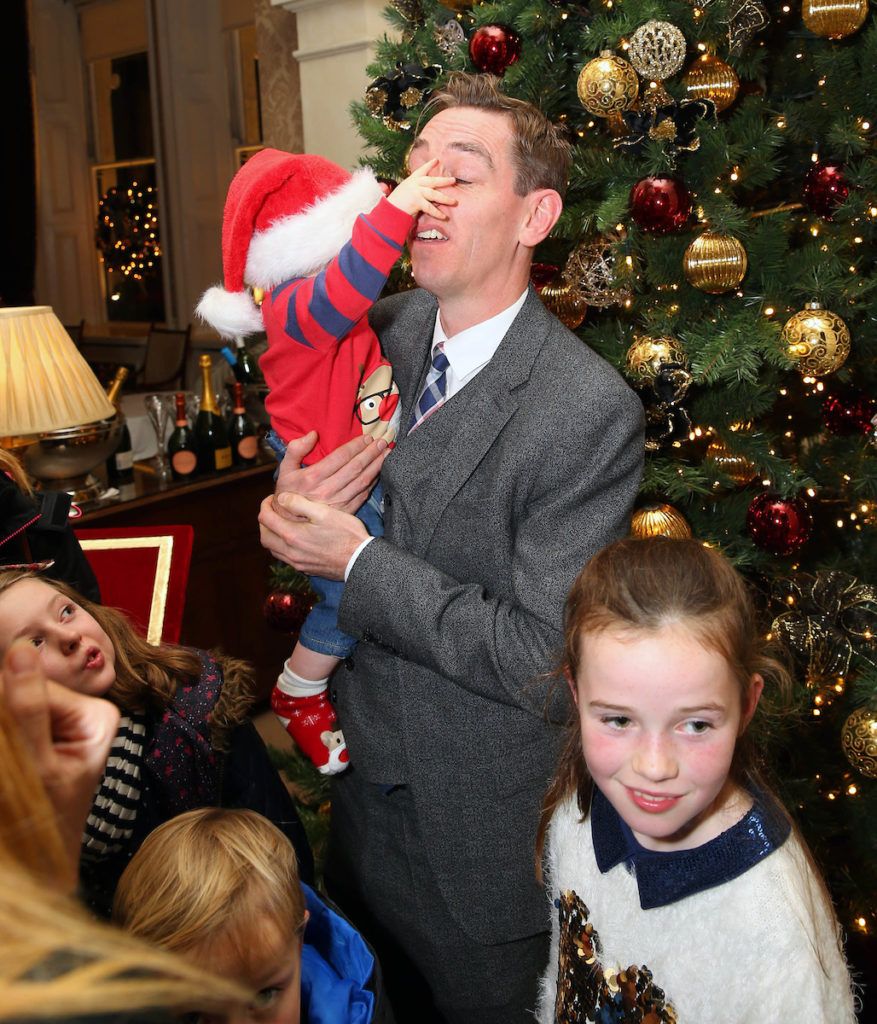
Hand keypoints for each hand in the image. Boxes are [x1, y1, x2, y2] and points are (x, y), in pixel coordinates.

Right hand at [0, 641, 119, 890]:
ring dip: (5, 733)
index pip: (37, 686)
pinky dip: (6, 743)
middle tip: (13, 758)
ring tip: (12, 768)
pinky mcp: (40, 741)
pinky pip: (12, 725)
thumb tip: (22, 648)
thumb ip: (28, 708)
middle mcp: (84, 714)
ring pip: (10, 708)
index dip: (6, 702)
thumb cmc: (45, 823)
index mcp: (96, 716)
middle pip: (21, 694)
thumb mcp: (38, 766)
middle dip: (4, 719)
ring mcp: (62, 727)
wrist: (42, 871)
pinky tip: (10, 768)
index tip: (11, 747)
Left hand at [259, 492, 368, 579]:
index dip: (265, 505)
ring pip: (273, 550)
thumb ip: (298, 503)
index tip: (272, 498)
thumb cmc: (345, 534)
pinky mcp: (306, 569)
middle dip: (265, 522)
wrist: (360, 561)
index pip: (265, 519)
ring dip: (273, 535)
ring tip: (282, 524)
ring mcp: (297, 563)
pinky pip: (285, 558)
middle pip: (265, 537)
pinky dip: (283, 547)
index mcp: (292, 536)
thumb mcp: (323, 512)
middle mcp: (290, 552)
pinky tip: (295, 539)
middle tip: (273, 511)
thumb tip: (281, 498)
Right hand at [275, 431, 387, 513]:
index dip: (356, 446)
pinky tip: (378, 473)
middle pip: (355, 468)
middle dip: (371, 453)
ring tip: (386, 454)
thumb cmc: (287, 493)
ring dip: (376, 466)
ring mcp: (338, 503)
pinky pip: (363, 495)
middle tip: (382, 442)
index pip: (340, 457)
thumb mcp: (284, 470)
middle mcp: (327, 490)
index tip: (367, 438)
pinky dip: (372, 483)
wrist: (289, 524)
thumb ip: (295, 450)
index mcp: (313, 477)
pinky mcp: (345, 513)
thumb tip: (313, 434)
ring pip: (362, 481)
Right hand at [387, 158, 456, 220]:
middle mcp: (414, 184)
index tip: (436, 160)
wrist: (390, 210)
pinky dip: (437, 213)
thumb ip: (415, 188)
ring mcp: (416, 192)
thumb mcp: (405, 190)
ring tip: (454, 201)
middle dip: (444, 181)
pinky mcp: (416, 201)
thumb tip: (428, 191)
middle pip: (432, 181)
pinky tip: (444, 216)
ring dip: (445, 198)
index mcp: (411, 180)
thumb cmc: (397, 202)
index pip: (422, 170)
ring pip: (434, 194)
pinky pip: (430, 207)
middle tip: (453, 180)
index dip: (429, 165)